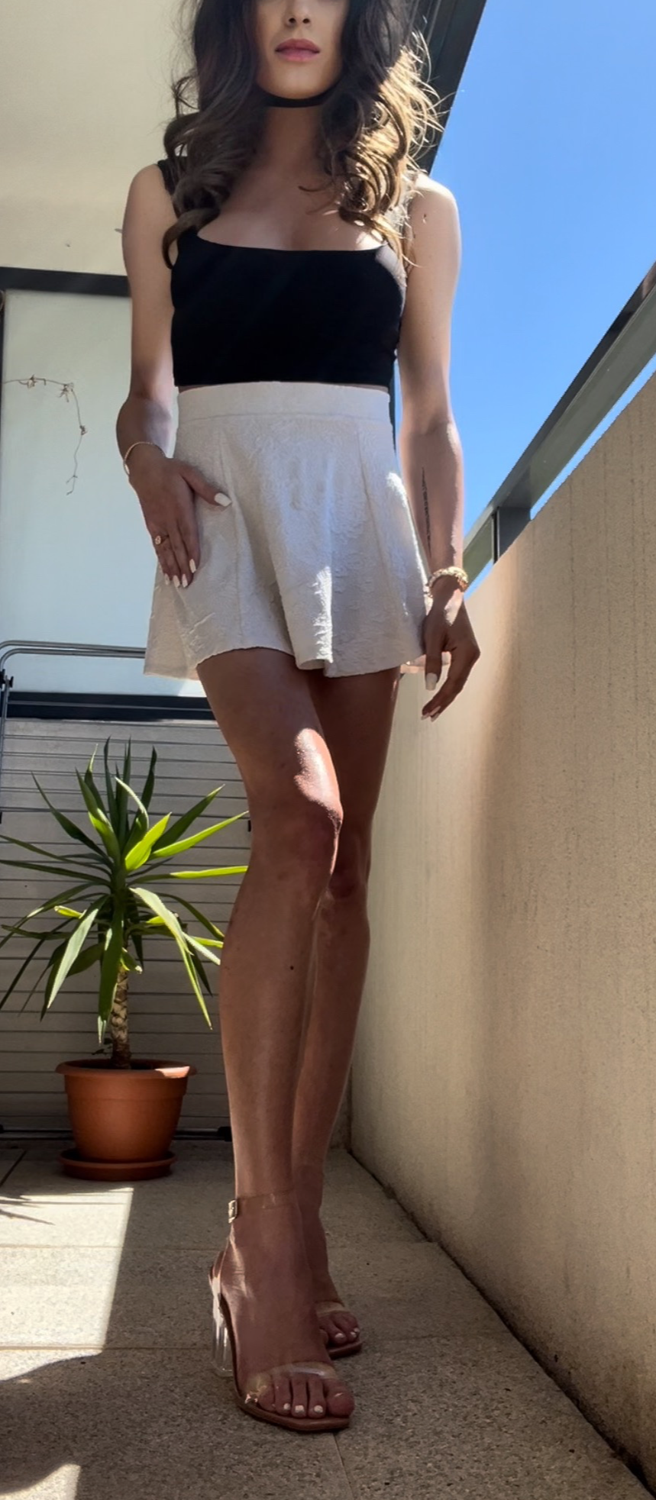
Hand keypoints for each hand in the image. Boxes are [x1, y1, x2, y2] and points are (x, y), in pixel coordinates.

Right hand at [127, 447, 227, 587]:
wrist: (144, 468)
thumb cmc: (171, 470)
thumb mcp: (190, 473)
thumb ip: (207, 489)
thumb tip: (226, 501)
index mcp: (179, 508)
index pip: (187, 533)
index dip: (191, 550)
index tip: (195, 566)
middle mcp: (167, 519)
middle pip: (176, 546)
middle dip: (182, 566)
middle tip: (187, 583)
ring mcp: (158, 524)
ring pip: (166, 550)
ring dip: (171, 567)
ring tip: (177, 583)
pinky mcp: (151, 526)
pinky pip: (157, 547)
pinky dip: (162, 561)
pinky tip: (166, 572)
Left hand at [421, 581, 480, 720]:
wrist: (450, 596)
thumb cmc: (440, 614)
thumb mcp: (432, 637)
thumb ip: (432, 662)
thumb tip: (431, 687)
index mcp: (467, 653)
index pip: (452, 683)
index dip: (440, 700)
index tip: (427, 711)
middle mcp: (472, 656)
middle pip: (458, 687)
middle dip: (443, 703)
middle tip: (428, 717)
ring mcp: (471, 655)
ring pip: (458, 682)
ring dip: (446, 697)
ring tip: (433, 711)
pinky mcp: (466, 653)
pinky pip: (458, 675)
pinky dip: (448, 686)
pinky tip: (440, 694)